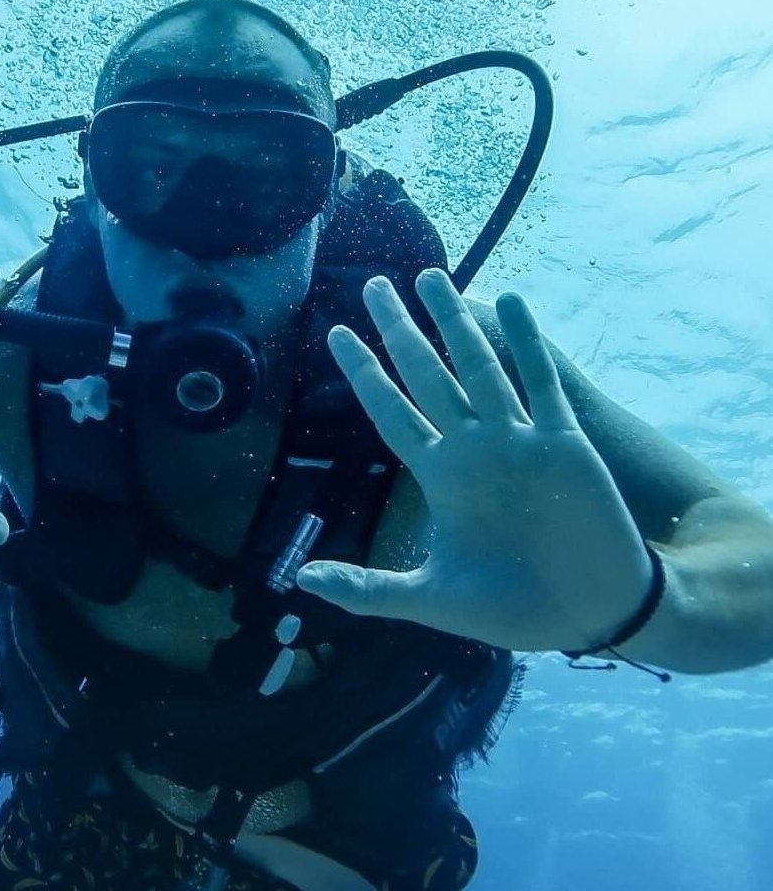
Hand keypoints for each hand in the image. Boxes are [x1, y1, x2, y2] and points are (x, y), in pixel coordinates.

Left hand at [296, 269, 654, 652]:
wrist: (588, 614)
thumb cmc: (512, 610)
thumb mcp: (429, 600)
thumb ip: (368, 589)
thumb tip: (302, 580)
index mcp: (441, 477)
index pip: (391, 412)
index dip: (364, 373)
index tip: (336, 333)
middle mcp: (473, 449)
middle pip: (427, 374)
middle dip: (400, 330)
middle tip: (374, 284)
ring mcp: (519, 441)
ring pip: (479, 367)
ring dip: (455, 323)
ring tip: (429, 276)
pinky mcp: (564, 443)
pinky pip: (542, 383)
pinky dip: (526, 343)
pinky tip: (509, 301)